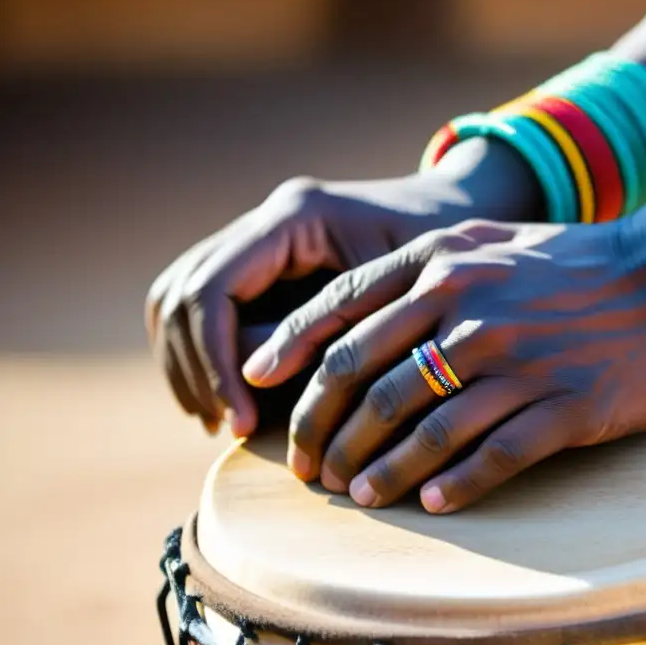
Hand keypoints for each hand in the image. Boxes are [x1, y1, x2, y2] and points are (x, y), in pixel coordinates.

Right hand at [145, 139, 541, 436]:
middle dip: (194, 367)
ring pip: (175, 301)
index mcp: (294, 217)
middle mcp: (266, 221)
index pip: (211, 291)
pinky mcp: (264, 266)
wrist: (470, 225)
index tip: (241, 420)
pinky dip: (204, 357)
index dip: (215, 361)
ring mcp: (259, 240)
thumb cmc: (450, 264)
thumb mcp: (402, 301)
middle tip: (225, 427)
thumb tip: (258, 387)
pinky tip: (232, 402)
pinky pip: (204, 308)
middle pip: (178, 295)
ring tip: (222, 423)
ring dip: (189, 366)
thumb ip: (333, 335)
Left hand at [243, 203, 645, 512]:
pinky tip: (432, 505)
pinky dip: (453, 485)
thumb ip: (423, 266)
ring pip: (419, 428)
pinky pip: (491, 456)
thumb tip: (352, 315)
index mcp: (442, 263)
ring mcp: (516, 360)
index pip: (340, 314)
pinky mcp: (564, 405)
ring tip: (356, 495)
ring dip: (378, 469)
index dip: (289, 357)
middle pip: (365, 382)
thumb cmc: (579, 262)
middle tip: (306, 466)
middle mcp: (468, 309)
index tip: (258, 389)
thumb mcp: (493, 240)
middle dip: (322, 430)